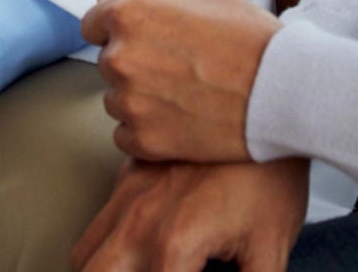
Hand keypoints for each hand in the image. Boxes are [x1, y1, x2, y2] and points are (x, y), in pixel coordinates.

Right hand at [71, 159, 309, 271]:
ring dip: (108, 266)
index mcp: (171, 245)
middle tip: (159, 270)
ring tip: (143, 266)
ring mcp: (130, 189)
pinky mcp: (133, 168)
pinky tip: (145, 244)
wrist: (270, 103)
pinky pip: (100, 216)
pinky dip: (112, 240)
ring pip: (84, 251)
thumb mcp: (270, 250)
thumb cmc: (274, 179)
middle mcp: (139, 218)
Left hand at [81, 0, 282, 163]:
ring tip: (187, 93)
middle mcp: (120, 58)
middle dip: (136, 61)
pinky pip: (125, 134)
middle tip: (181, 65)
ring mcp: (129, 102)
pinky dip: (147, 130)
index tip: (149, 38)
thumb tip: (106, 1)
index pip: (93, 23)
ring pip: (117, 99)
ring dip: (141, 97)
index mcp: (131, 14)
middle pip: (108, 61)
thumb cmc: (249, 37)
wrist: (283, 92)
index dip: (121, 28)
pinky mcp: (142, 140)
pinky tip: (182, 119)